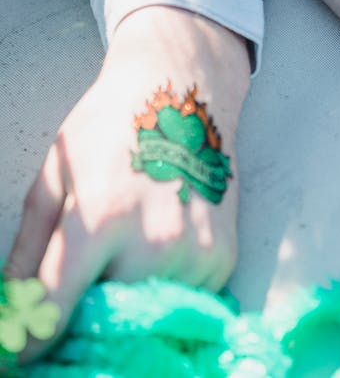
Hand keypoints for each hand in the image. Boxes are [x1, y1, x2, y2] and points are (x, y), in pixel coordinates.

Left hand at [2, 5, 250, 366]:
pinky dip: (162, 285)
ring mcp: (193, 252)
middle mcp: (152, 242)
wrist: (185, 87)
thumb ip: (30, 248)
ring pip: (143, 313)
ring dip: (126, 296)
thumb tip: (12, 306)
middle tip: (84, 277)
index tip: (22, 349)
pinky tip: (158, 242)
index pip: (54, 309)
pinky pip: (181, 299)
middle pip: (101, 318)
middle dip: (84, 309)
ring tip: (126, 248)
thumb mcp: (57, 174)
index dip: (30, 339)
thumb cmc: (113, 122)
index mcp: (100, 217)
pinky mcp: (222, 258)